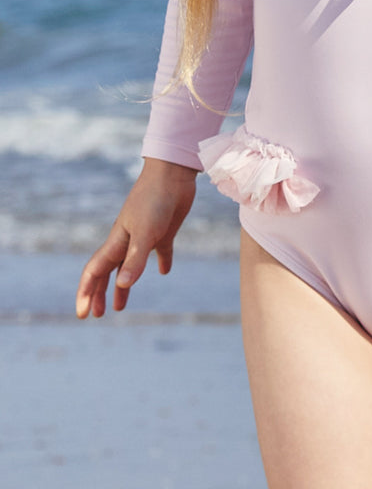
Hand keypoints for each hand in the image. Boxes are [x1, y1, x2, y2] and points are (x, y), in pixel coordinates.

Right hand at [76, 159, 197, 318]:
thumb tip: (123, 285)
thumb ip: (135, 259)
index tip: (82, 315)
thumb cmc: (156, 200)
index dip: (87, 293)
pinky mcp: (164, 230)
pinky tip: (164, 272)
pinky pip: (160, 251)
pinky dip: (160, 262)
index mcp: (117, 241)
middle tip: (96, 315)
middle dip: (99, 294)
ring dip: (123, 286)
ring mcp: (145, 235)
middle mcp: (127, 240)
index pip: (96, 272)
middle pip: (108, 272)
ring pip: (129, 266)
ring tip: (120, 306)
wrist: (173, 172)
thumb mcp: (146, 232)